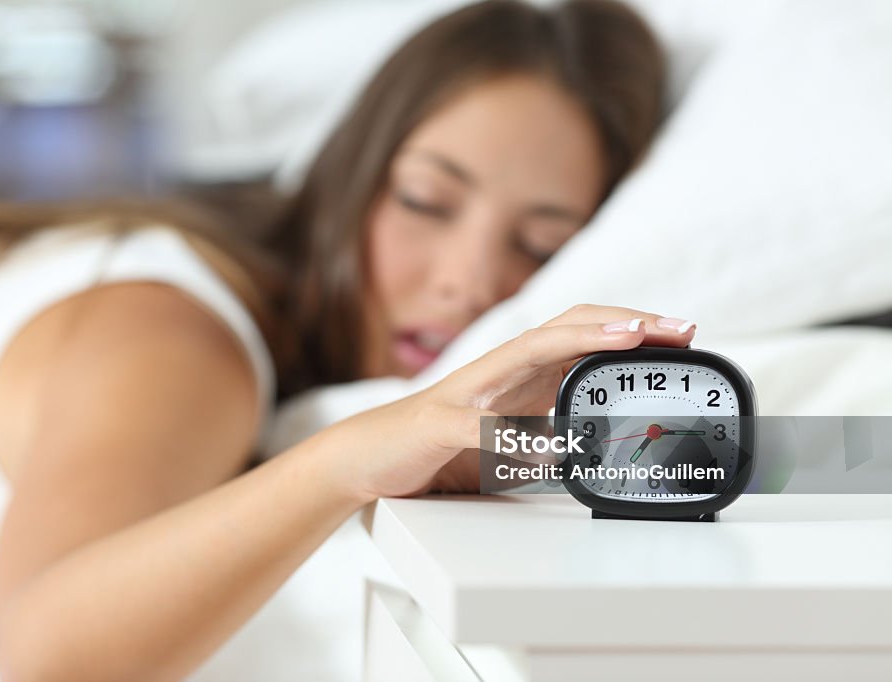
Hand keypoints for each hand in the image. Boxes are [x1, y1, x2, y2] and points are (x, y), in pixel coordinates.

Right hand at [322, 305, 696, 500]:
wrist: (368, 456)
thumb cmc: (438, 446)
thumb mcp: (508, 440)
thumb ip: (546, 436)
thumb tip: (592, 448)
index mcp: (517, 375)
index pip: (580, 335)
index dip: (631, 328)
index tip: (679, 335)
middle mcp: (497, 371)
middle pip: (567, 327)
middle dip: (627, 322)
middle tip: (677, 329)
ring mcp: (468, 392)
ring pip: (530, 351)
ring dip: (583, 340)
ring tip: (630, 338)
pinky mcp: (439, 424)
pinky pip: (481, 426)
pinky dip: (514, 432)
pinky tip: (547, 442)